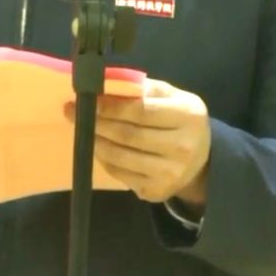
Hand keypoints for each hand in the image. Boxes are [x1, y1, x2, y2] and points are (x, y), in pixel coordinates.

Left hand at [65, 79, 210, 207]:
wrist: (202, 162)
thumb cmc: (181, 122)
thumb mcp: (172, 97)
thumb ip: (145, 89)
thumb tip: (107, 84)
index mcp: (187, 115)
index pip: (141, 110)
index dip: (111, 106)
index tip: (88, 98)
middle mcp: (182, 146)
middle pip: (128, 134)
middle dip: (97, 123)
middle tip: (73, 113)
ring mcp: (170, 173)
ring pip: (120, 157)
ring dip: (96, 142)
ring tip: (83, 130)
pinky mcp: (156, 191)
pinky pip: (121, 174)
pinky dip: (105, 160)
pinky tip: (99, 148)